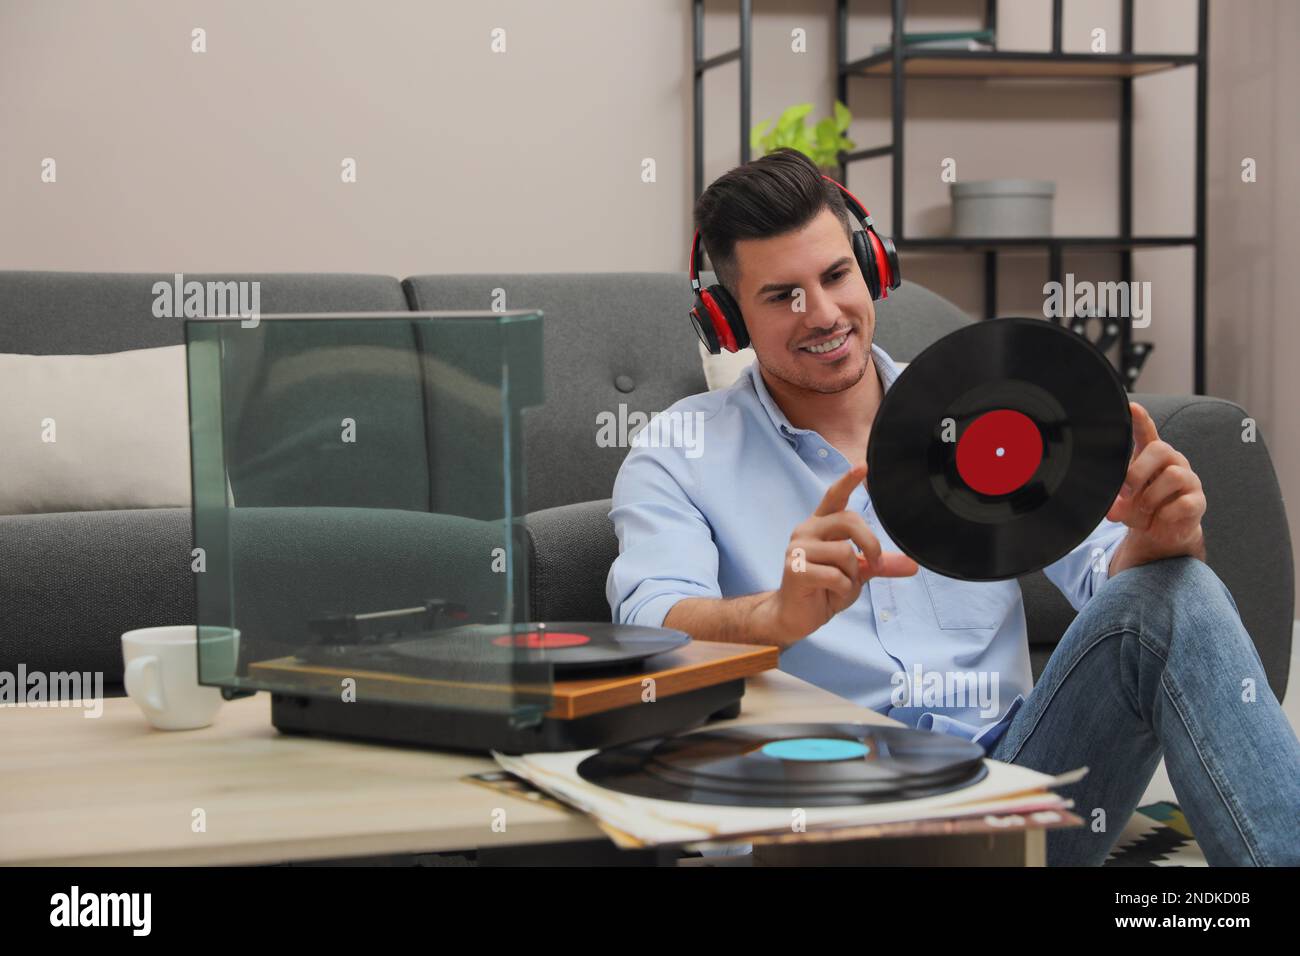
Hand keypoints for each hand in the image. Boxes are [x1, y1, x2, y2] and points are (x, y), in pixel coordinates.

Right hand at [765, 462, 918, 644]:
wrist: (796, 616)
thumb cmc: (824, 589)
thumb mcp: (856, 574)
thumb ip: (880, 564)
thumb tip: (913, 565)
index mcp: (820, 525)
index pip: (834, 497)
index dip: (848, 481)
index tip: (863, 466)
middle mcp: (806, 530)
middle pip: (849, 521)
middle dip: (870, 544)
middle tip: (875, 563)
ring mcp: (798, 548)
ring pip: (845, 552)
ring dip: (852, 576)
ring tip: (840, 586)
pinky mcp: (795, 568)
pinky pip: (836, 575)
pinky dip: (842, 590)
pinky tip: (831, 594)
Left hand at [1105, 401, 1206, 574]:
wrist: (1162, 533)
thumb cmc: (1142, 507)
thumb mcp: (1122, 504)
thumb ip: (1114, 502)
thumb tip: (1110, 509)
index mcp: (1151, 457)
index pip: (1147, 432)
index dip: (1140, 419)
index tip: (1132, 407)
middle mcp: (1172, 462)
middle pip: (1161, 449)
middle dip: (1139, 471)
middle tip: (1127, 490)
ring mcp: (1188, 480)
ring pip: (1174, 475)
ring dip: (1152, 495)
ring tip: (1145, 507)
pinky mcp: (1198, 500)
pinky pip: (1184, 502)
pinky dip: (1167, 512)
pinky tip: (1161, 517)